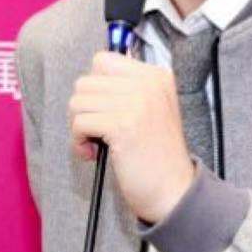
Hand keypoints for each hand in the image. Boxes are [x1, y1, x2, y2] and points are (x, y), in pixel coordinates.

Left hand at [67, 52, 198, 223]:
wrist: (173, 190)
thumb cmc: (155, 155)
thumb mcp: (150, 110)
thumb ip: (125, 91)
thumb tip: (87, 82)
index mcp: (156, 76)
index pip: (102, 60)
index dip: (94, 88)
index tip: (104, 111)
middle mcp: (149, 84)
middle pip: (85, 82)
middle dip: (83, 109)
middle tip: (97, 132)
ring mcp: (137, 103)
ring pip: (78, 102)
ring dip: (79, 127)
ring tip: (96, 143)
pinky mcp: (123, 125)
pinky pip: (79, 123)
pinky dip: (78, 141)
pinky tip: (93, 154)